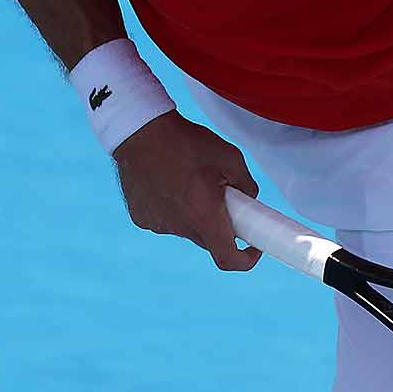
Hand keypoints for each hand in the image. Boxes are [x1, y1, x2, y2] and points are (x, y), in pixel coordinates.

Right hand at [111, 111, 263, 270]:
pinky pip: (166, 221)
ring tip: (190, 180)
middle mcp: (179, 227)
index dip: (246, 260)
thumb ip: (246, 185)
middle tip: (223, 198)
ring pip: (187, 229)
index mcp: (203, 216)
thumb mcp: (230, 157)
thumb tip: (249, 199)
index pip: (227, 259)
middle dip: (220, 225)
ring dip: (195, 214)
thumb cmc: (187, 142)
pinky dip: (174, 209)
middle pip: (209, 241)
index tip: (253, 247)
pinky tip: (168, 182)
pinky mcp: (142, 218)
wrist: (139, 131)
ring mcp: (157, 224)